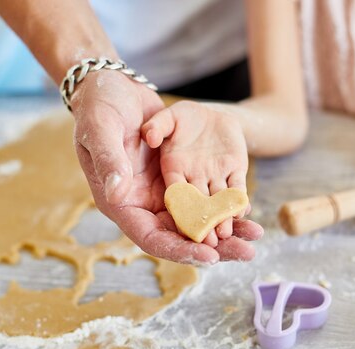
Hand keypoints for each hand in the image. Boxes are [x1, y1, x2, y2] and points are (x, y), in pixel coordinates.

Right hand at [72, 71, 261, 263]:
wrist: (112, 87)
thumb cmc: (99, 108)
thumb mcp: (99, 129)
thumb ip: (109, 160)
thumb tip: (117, 193)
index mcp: (121, 202)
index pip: (151, 237)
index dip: (179, 249)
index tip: (208, 256)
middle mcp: (144, 203)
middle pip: (179, 237)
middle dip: (213, 247)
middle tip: (246, 252)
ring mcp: (162, 191)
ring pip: (196, 221)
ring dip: (225, 230)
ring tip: (255, 236)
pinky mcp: (179, 176)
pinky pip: (204, 197)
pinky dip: (224, 205)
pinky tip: (247, 211)